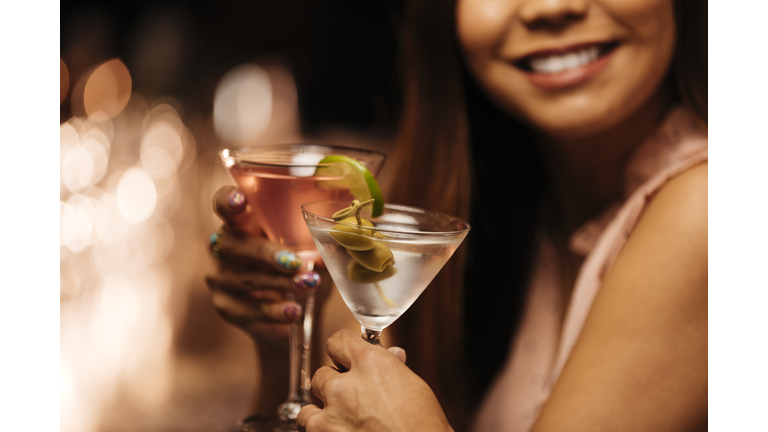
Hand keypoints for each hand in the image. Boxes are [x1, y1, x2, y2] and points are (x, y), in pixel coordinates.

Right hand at [204, 186, 330, 348]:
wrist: (292, 308)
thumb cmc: (298, 266)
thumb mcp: (308, 251)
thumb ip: (316, 247)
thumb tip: (325, 253)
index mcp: (242, 222)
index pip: (223, 204)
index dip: (227, 200)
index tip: (240, 200)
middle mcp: (224, 247)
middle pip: (233, 244)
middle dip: (266, 253)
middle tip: (295, 262)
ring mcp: (221, 278)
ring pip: (243, 279)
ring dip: (278, 283)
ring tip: (308, 287)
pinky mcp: (226, 307)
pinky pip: (248, 311)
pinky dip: (274, 313)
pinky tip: (294, 313)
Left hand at [297, 329, 452, 431]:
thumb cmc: (423, 426)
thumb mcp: (414, 388)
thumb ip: (394, 368)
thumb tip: (393, 354)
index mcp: (371, 364)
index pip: (339, 340)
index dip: (343, 349)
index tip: (345, 356)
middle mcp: (345, 384)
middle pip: (323, 372)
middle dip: (336, 383)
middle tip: (354, 397)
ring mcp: (331, 412)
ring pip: (311, 398)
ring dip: (324, 406)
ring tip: (343, 418)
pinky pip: (306, 422)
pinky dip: (318, 426)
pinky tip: (336, 430)